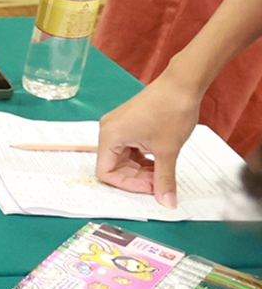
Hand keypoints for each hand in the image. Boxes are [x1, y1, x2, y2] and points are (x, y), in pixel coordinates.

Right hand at [96, 73, 199, 206]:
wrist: (182, 84)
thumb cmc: (171, 112)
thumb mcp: (167, 151)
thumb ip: (164, 179)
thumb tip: (167, 203)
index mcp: (110, 136)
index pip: (106, 172)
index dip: (127, 184)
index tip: (150, 188)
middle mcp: (109, 131)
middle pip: (115, 166)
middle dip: (136, 177)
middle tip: (160, 182)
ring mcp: (118, 126)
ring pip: (124, 158)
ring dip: (141, 169)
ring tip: (163, 171)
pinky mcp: (129, 123)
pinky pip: (130, 148)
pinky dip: (143, 158)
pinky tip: (160, 159)